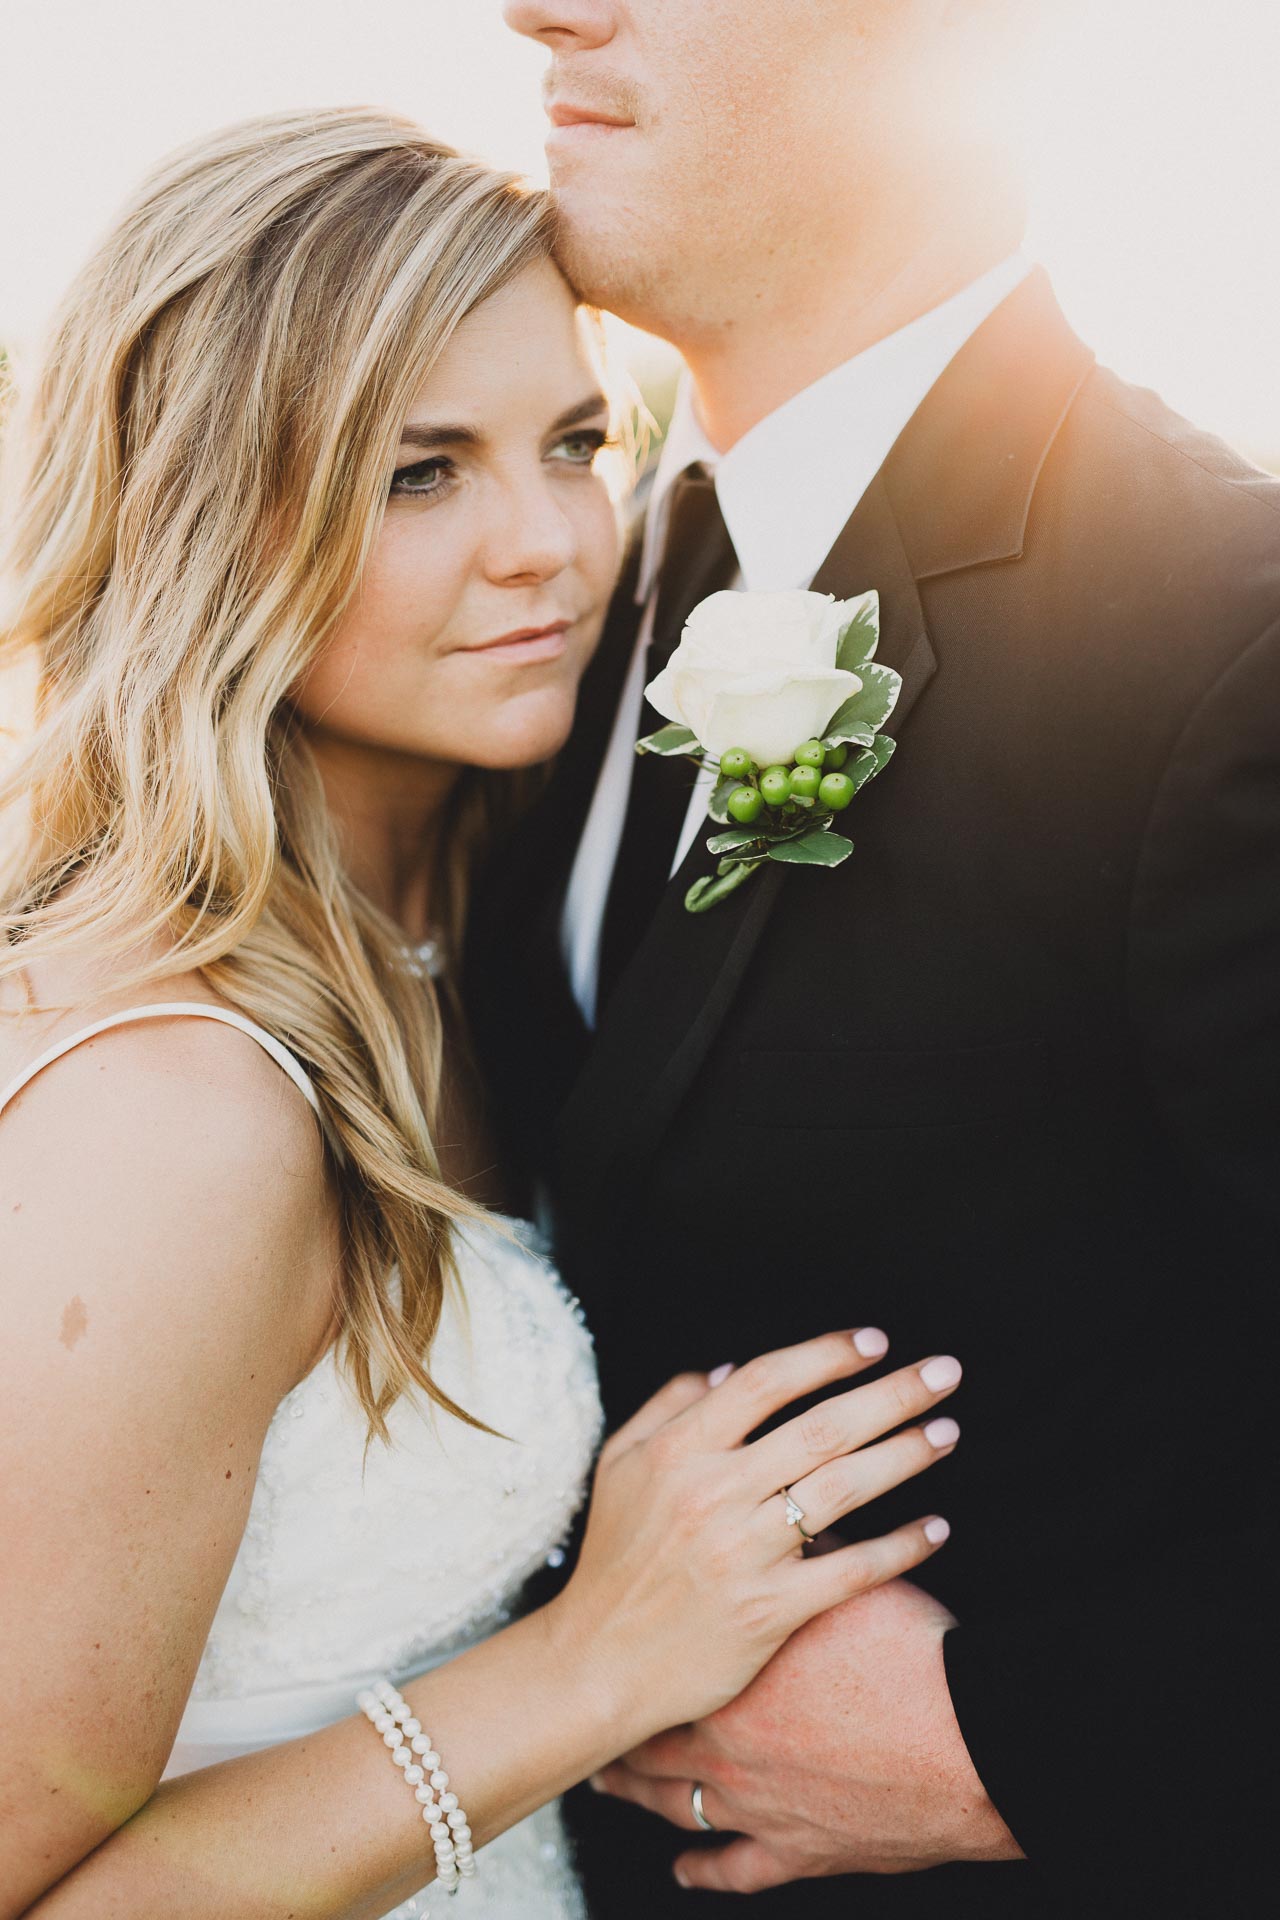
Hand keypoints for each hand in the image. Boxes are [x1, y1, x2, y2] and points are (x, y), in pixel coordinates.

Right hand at [546, 1330, 961, 1755]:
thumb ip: (669, 1405)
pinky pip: (849, 1571)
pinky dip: (899, 1546)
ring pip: (842, 1489)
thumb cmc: (612, 1560)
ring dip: (905, 1455)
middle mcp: (713, 1493)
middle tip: (944, 1372)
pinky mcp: (768, 1612)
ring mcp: (743, 1554)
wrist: (598, 1664)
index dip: (826, 1355)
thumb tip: (730, 1369)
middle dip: (892, 1393)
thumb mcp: (618, 1465)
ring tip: (947, 1432)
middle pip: (821, 1427)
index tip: (875, 1342)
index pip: (766, 1382)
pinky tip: (936, 1527)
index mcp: (679, 1450)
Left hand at [593, 1576, 1023, 1891]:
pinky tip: (684, 1869)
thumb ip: (803, 1557)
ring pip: (677, 1804)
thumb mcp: (847, 1584)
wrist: (968, 1740)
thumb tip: (784, 1519)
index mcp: (737, 1668)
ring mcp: (758, 1804)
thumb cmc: (912, 1657)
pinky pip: (735, 1869)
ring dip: (642, 1795)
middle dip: (620, 1730)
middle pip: (652, 1737)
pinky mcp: (798, 1852)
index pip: (662, 1662)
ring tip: (612, 1785)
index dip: (629, 1658)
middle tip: (590, 1725)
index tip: (604, 1650)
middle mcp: (731, 1740)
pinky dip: (705, 1869)